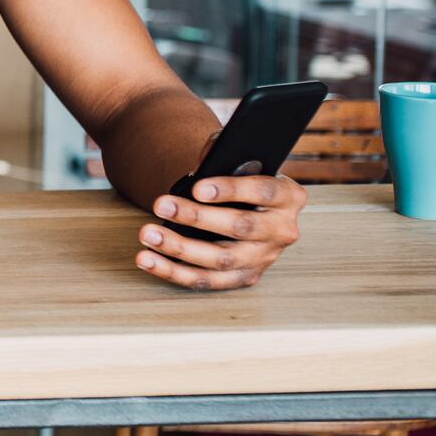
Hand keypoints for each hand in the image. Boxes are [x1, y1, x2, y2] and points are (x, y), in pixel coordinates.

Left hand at [134, 175, 304, 290]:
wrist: (249, 206)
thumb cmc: (240, 178)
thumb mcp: (238, 160)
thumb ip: (221, 155)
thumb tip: (200, 167)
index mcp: (288, 196)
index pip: (263, 191)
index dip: (231, 189)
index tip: (197, 187)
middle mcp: (282, 230)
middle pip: (240, 227)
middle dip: (196, 217)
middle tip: (161, 205)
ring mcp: (264, 258)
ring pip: (221, 259)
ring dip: (179, 248)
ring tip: (148, 234)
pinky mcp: (244, 277)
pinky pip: (207, 280)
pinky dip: (174, 271)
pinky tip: (148, 259)